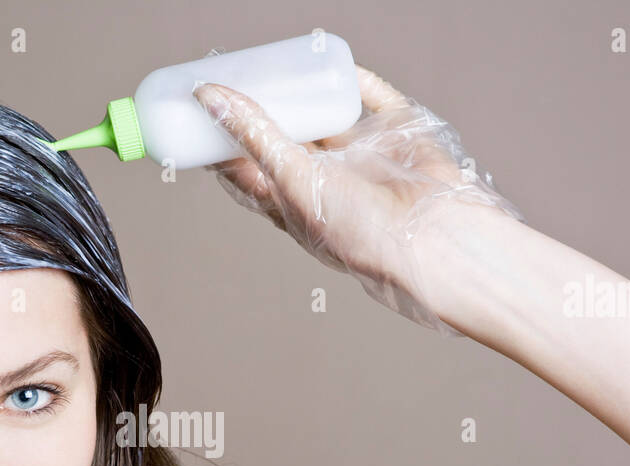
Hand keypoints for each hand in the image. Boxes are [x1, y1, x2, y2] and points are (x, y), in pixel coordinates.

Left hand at [192, 65, 524, 335]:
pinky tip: (337, 63)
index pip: (246, 171)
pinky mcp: (395, 140)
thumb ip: (255, 136)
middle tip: (233, 72)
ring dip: (303, 93)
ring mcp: (360, 160)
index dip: (222, 142)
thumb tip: (209, 95)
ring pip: (324, 119)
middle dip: (260, 109)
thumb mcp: (293, 180)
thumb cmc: (358, 229)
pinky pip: (374, 102)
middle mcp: (324, 183)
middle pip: (282, 139)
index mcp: (293, 205)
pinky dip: (357, 82)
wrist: (431, 239)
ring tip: (275, 63)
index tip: (197, 108)